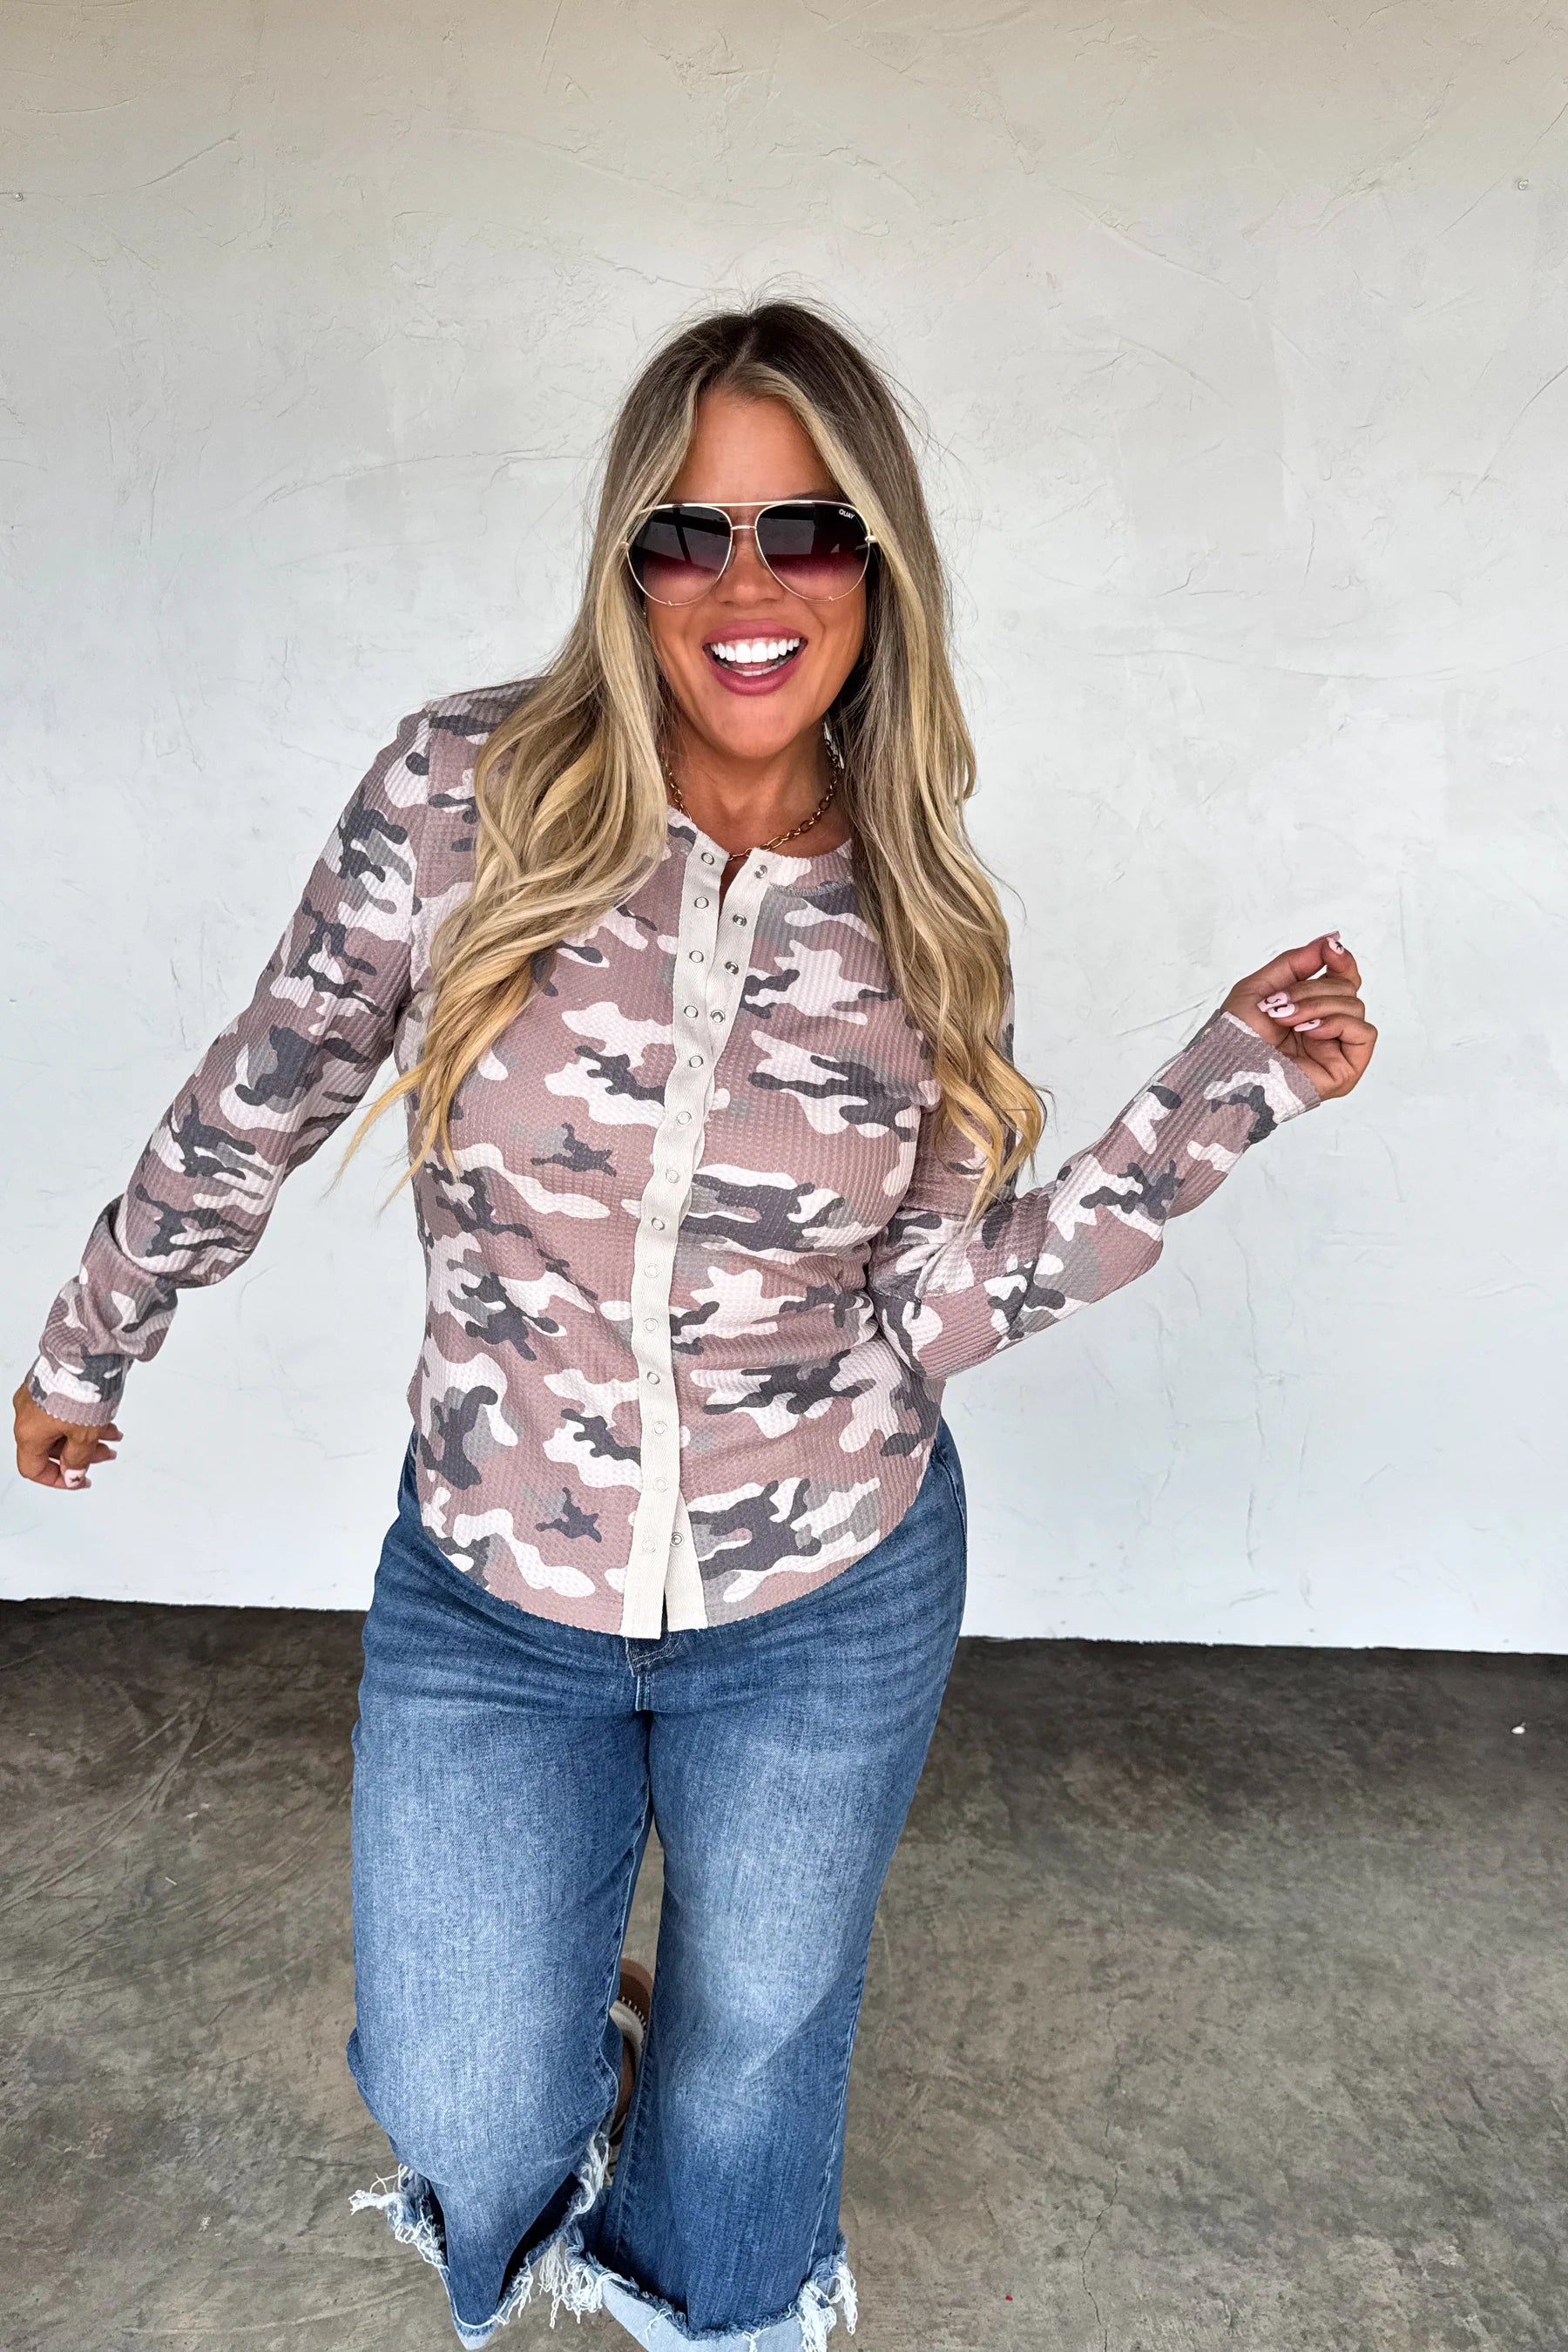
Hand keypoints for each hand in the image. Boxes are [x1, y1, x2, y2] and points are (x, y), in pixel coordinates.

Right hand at [12, 1384, 121, 1490]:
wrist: (88, 1348)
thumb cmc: (81, 1387)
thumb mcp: (85, 1434)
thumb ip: (78, 1458)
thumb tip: (73, 1475)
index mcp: (27, 1431)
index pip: (33, 1468)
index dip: (57, 1479)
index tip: (79, 1479)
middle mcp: (26, 1414)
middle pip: (50, 1447)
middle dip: (81, 1454)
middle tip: (106, 1454)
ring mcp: (37, 1396)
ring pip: (60, 1426)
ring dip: (88, 1435)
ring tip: (114, 1435)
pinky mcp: (49, 1382)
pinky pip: (63, 1409)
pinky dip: (83, 1418)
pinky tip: (107, 1418)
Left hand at [1222, 932, 1376, 1101]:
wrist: (1229, 1065)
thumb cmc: (1237, 1033)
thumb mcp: (1264, 984)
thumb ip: (1299, 961)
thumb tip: (1333, 940)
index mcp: (1311, 1010)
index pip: (1344, 979)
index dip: (1342, 961)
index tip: (1330, 950)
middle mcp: (1327, 1029)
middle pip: (1348, 989)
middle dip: (1313, 990)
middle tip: (1281, 1004)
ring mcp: (1337, 1050)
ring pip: (1355, 1006)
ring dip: (1319, 1006)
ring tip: (1288, 1020)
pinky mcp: (1345, 1070)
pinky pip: (1364, 1033)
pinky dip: (1338, 1024)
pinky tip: (1311, 1031)